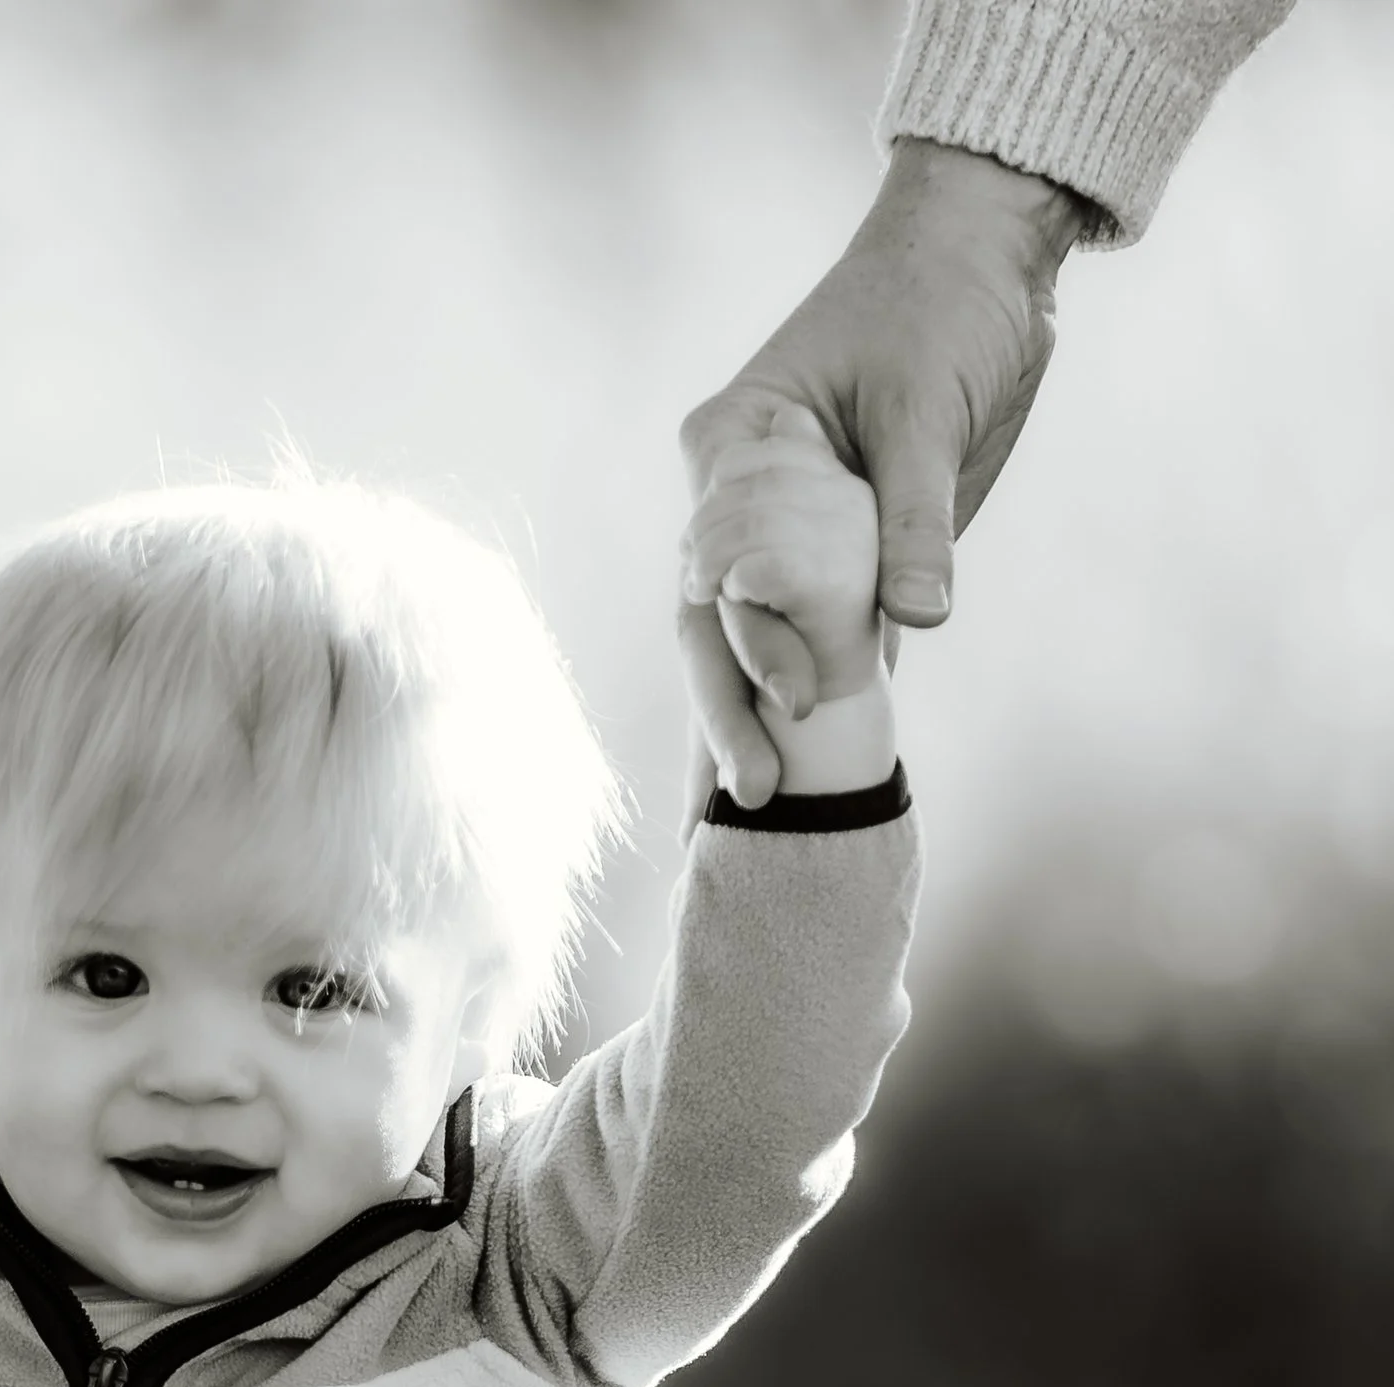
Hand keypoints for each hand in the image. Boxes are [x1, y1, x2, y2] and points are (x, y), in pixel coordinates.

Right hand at [680, 138, 1085, 804]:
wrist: (984, 258)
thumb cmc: (940, 305)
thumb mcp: (927, 408)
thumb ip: (915, 518)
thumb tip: (918, 620)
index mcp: (735, 450)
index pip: (720, 566)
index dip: (749, 643)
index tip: (794, 701)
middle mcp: (740, 503)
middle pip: (715, 624)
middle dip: (729, 713)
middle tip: (750, 798)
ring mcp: (784, 537)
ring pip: (754, 645)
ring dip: (756, 726)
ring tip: (752, 815)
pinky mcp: (839, 558)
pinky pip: (817, 640)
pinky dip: (814, 707)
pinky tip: (802, 781)